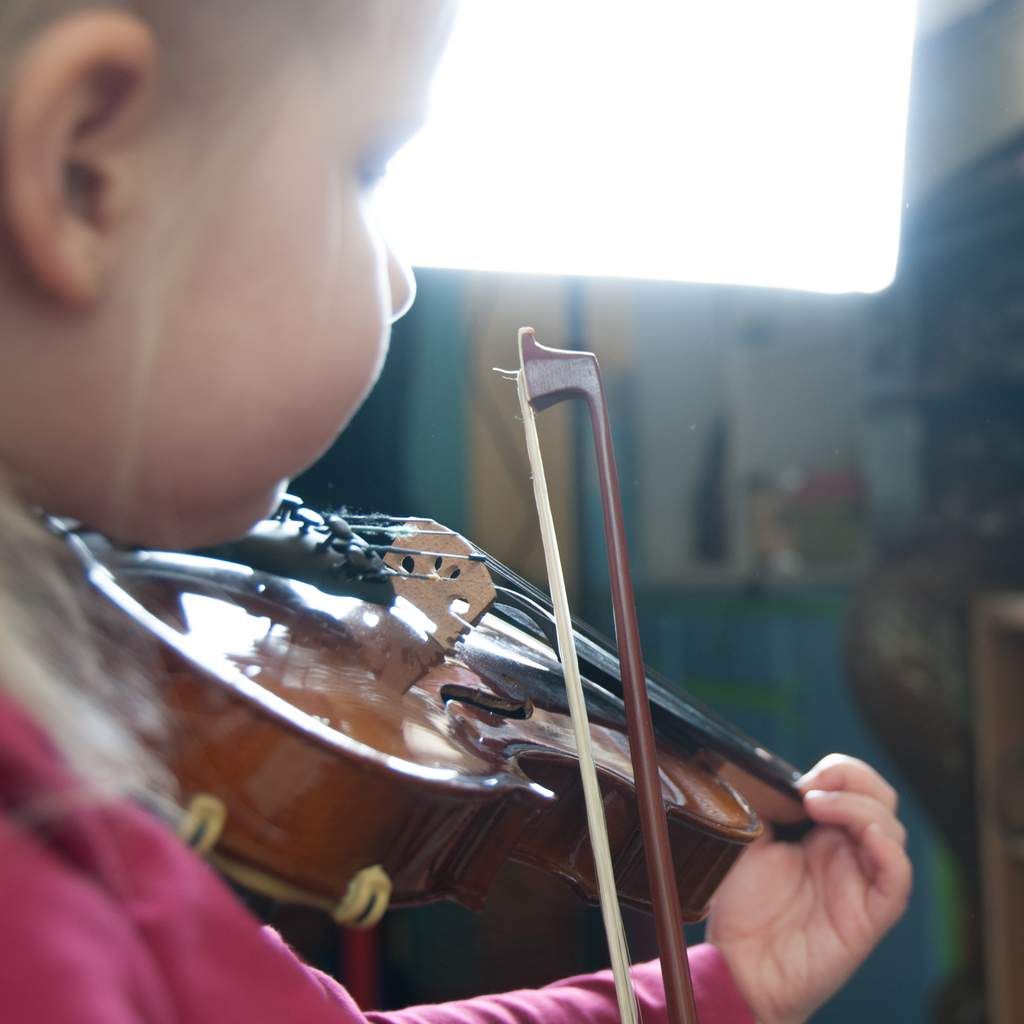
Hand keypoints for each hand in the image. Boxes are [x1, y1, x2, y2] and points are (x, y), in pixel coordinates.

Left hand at [706, 754, 911, 1023]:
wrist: (738, 962)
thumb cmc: (741, 905)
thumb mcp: (745, 836)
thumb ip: (763, 801)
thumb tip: (770, 768)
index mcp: (821, 830)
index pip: (853, 784)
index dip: (837, 771)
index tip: (802, 779)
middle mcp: (847, 851)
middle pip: (880, 798)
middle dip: (853, 778)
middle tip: (812, 788)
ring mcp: (861, 880)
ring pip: (891, 829)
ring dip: (859, 806)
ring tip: (818, 807)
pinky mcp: (870, 913)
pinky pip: (898, 876)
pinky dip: (888, 849)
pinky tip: (866, 834)